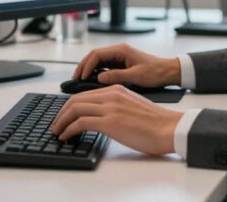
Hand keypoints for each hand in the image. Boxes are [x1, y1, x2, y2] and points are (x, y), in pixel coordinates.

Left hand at [51, 84, 182, 154]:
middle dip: (61, 113)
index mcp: (117, 89)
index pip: (85, 94)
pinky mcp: (111, 122)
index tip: (64, 116)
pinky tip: (66, 136)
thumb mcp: (132, 106)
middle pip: (75, 99)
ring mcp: (111, 107)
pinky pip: (81, 122)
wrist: (169, 128)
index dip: (69, 106)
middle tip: (56, 125)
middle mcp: (111, 95)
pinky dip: (69, 129)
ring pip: (75, 109)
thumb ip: (116, 106)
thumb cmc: (155, 123)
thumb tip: (101, 117)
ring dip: (61, 121)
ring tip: (57, 132)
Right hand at [72, 43, 180, 87]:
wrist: (168, 72)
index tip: (80, 76)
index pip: (97, 54)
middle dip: (83, 66)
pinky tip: (92, 82)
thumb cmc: (156, 72)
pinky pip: (104, 67)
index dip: (86, 65)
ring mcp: (119, 58)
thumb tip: (99, 78)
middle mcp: (119, 52)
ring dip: (88, 70)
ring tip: (80, 81)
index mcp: (121, 50)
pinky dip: (96, 73)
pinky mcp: (121, 64)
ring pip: (98, 62)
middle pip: (94, 56)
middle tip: (75, 79)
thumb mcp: (136, 75)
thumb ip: (117, 76)